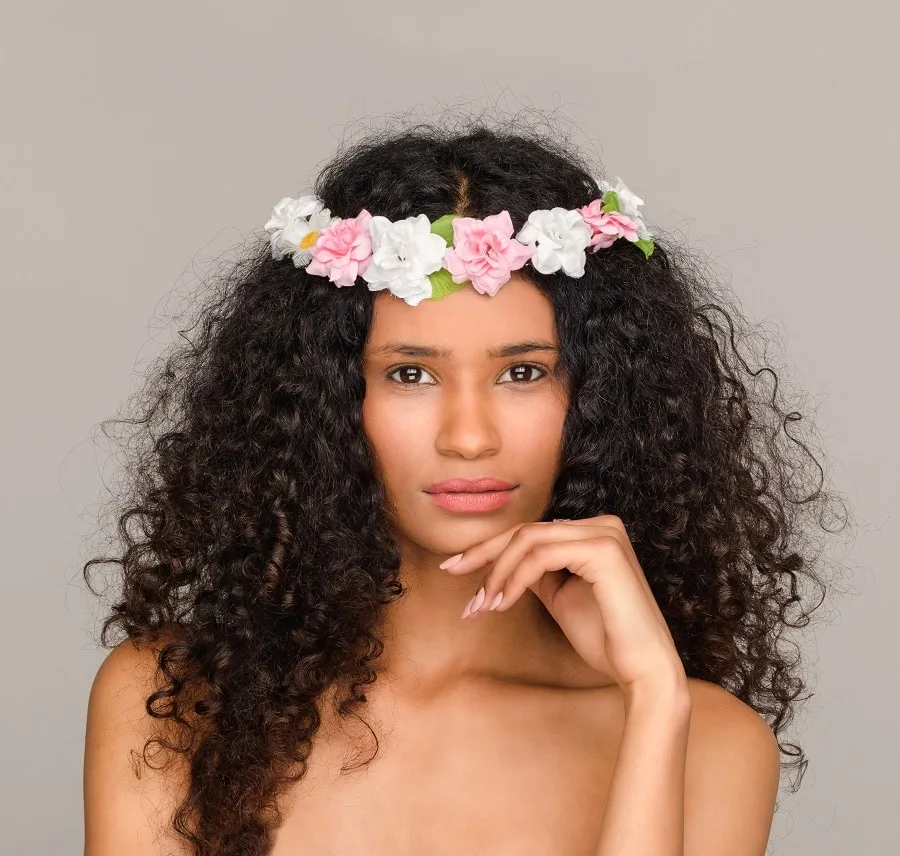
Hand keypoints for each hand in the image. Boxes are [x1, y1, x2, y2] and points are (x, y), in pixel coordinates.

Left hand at [440, 515, 686, 693]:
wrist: (640, 670)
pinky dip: (514, 578)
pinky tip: (500, 602)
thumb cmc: (604, 638)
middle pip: (525, 531)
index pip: (531, 533)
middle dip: (484, 554)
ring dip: (497, 573)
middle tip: (451, 573)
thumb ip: (535, 572)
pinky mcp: (603, 550)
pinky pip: (541, 556)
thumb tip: (498, 561)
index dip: (489, 548)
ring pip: (528, 541)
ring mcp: (604, 534)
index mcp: (593, 533)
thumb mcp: (558, 595)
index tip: (454, 566)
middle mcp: (602, 525)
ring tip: (481, 604)